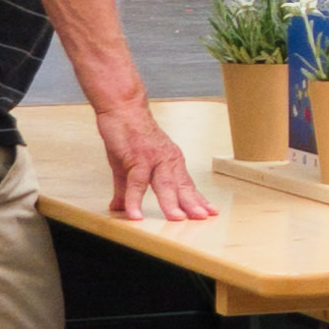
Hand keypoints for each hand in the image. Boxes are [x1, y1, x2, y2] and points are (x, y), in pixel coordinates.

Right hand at [99, 100, 216, 223]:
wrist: (122, 109)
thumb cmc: (128, 136)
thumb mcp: (126, 167)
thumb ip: (125, 190)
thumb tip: (119, 209)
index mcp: (170, 162)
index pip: (187, 185)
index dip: (197, 199)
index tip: (209, 213)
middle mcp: (167, 160)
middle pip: (181, 186)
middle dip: (193, 204)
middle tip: (203, 219)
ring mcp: (153, 158)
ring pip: (164, 184)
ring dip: (171, 203)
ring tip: (177, 220)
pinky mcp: (136, 157)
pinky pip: (136, 181)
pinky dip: (135, 199)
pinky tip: (135, 214)